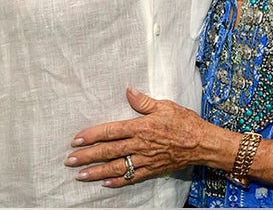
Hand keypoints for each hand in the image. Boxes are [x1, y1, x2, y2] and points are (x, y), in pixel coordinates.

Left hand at [65, 86, 211, 186]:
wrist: (203, 143)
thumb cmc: (185, 122)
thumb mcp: (165, 105)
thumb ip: (143, 101)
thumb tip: (128, 90)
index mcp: (140, 127)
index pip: (110, 131)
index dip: (91, 136)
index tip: (76, 140)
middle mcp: (140, 145)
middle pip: (109, 151)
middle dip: (87, 157)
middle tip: (70, 161)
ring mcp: (145, 159)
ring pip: (117, 167)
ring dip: (97, 172)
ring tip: (80, 176)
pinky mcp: (152, 170)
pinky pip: (132, 177)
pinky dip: (118, 181)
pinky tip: (105, 183)